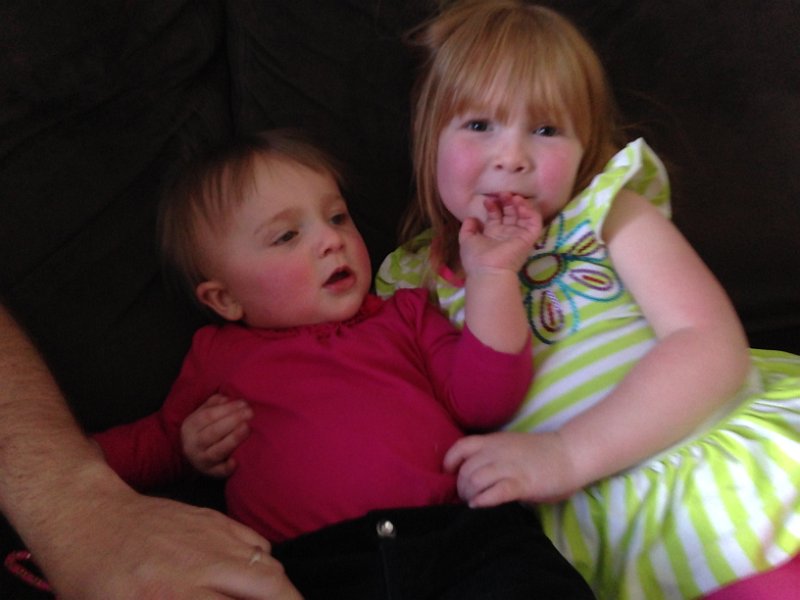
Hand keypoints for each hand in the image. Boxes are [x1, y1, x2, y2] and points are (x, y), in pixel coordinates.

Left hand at [25, 465, 301, 599]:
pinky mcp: (213, 519)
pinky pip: (256, 542)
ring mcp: (210, 536)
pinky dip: (266, 563)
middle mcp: (199, 565)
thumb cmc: (94, 578)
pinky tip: (256, 578)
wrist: (90, 519)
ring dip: (281, 589)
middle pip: (269, 586)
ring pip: (269, 563)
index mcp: (171, 595)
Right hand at [181, 394, 252, 476]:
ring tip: (247, 428)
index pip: (207, 416)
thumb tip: (226, 399)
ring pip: (216, 452)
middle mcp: (192, 445)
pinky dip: (227, 468)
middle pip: (212, 433)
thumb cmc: (204, 429)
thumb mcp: (203, 414)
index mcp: (190, 426)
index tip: (244, 403)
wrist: (194, 455)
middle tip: (250, 413)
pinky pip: (219, 472)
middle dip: (232, 421)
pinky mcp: (210, 473)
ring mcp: (201, 460)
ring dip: (232, 440)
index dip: (226, 409)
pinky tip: (236, 461)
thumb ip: (214, 404)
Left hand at [444, 431, 580, 506]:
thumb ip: (492, 456)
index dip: (450, 461)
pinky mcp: (523, 483)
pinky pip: (496, 491)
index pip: (462, 447)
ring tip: (474, 503)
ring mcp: (510, 467)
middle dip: (461, 487)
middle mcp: (497, 452)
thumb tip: (473, 475)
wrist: (570, 454)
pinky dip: (484, 500)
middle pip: (466, 470)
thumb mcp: (510, 447)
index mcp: (494, 441)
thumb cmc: (541, 454)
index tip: (449, 474)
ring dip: (470, 495)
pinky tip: (480, 507)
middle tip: (467, 497)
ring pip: (476, 480)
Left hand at [459, 194, 541, 275]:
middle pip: (510, 214)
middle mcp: (507, 234)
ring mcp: (519, 236)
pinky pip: (534, 222)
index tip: (487, 200)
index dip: (493, 206)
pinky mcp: (529, 238)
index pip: (496, 216)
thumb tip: (471, 217)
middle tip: (502, 194)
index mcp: (493, 235)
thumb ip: (468, 228)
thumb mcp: (466, 240)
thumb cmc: (476, 258)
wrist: (488, 270)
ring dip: (519, 204)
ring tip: (513, 197)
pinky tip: (520, 204)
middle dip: (507, 202)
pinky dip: (530, 211)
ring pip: (523, 216)